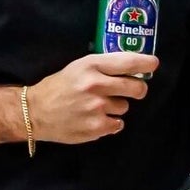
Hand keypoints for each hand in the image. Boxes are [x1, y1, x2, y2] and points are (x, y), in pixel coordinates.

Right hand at [26, 52, 157, 143]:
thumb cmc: (59, 86)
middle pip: (136, 88)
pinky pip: (117, 124)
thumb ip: (104, 66)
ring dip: (116, 107)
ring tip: (97, 106)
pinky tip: (94, 118)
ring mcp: (97, 107)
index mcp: (91, 65)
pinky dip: (110, 122)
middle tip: (134, 91)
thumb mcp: (78, 67)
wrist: (36, 112)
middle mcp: (96, 85)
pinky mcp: (96, 127)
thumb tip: (133, 67)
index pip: (127, 62)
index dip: (145, 63)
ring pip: (125, 107)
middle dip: (138, 90)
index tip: (153, 64)